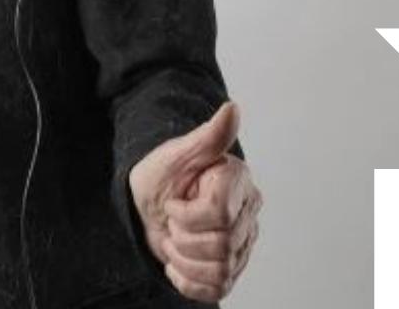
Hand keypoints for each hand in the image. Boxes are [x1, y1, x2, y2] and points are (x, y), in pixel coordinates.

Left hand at [128, 101, 261, 302]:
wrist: (150, 202)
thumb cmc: (162, 175)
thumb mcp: (177, 153)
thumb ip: (208, 136)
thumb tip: (232, 108)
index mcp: (238, 182)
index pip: (219, 215)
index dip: (186, 215)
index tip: (173, 202)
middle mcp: (248, 213)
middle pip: (220, 245)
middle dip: (183, 236)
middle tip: (172, 222)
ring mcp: (243, 243)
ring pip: (220, 270)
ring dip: (184, 259)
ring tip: (174, 240)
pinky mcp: (231, 268)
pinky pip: (216, 290)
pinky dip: (188, 281)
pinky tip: (178, 262)